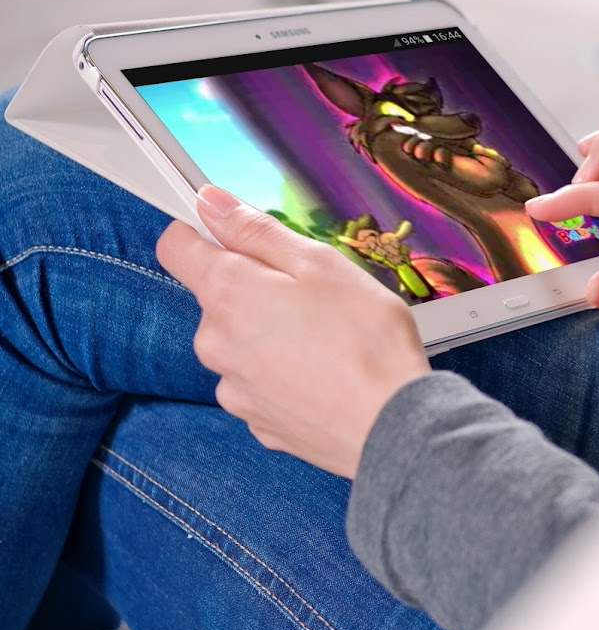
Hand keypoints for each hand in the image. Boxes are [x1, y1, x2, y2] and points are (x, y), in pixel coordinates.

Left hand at [157, 185, 430, 478]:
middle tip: (313, 295)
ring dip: (271, 335)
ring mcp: (233, 388)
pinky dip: (285, 374)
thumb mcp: (321, 264)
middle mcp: (215, 342)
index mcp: (227, 293)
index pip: (176, 246)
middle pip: (218, 298)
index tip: (232, 231)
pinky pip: (261, 383)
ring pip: (241, 343)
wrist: (392, 425)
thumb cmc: (366, 341)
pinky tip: (325, 374)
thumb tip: (212, 204)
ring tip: (328, 341)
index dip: (202, 231)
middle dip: (256, 289)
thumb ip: (258, 231)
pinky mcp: (256, 421)